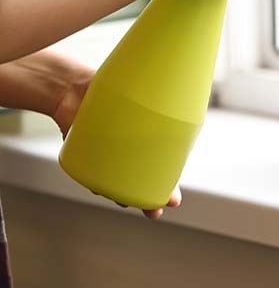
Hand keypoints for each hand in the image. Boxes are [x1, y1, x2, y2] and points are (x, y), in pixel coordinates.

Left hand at [52, 68, 181, 219]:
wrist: (74, 88)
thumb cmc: (115, 87)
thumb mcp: (142, 93)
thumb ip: (158, 98)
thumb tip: (185, 86)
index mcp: (146, 142)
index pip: (161, 171)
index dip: (169, 189)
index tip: (175, 201)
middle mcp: (128, 154)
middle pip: (142, 184)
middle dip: (149, 202)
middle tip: (156, 211)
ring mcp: (107, 158)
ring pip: (117, 185)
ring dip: (123, 196)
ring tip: (126, 200)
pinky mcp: (86, 159)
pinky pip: (93, 177)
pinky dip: (98, 184)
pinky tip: (100, 187)